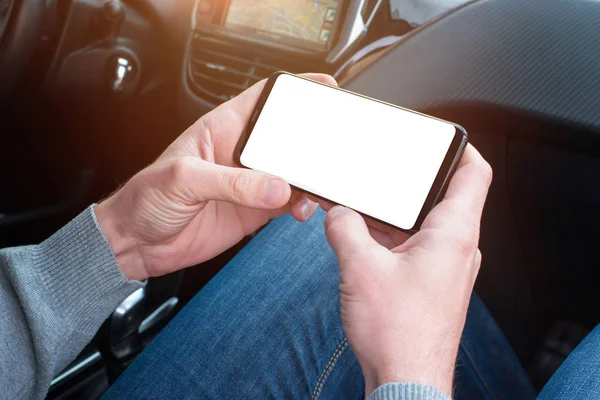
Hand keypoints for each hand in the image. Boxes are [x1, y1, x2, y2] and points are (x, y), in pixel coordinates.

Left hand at [95, 73, 337, 280]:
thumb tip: (275, 186)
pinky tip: (305, 208)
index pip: (264, 99)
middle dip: (314, 140)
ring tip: (321, 187)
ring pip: (294, 173)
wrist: (137, 244)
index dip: (294, 89)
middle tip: (333, 148)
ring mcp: (251, 182)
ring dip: (312, 179)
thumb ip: (231, 182)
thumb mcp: (183, 179)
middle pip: (288, 137)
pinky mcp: (256, 210)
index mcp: (222, 129)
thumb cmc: (145, 200)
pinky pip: (289, 203)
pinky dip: (304, 205)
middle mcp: (241, 153)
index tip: (323, 87)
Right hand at [323, 145, 491, 395]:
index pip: (474, 174)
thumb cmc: (397, 332)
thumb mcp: (360, 267)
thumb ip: (345, 228)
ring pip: (426, 223)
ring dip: (397, 213)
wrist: (405, 379)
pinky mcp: (432, 284)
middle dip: (412, 181)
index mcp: (453, 235)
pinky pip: (416, 246)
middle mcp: (458, 249)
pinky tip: (364, 239)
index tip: (438, 136)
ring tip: (365, 205)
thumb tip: (337, 211)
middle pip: (445, 196)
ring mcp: (446, 268)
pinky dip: (394, 236)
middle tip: (388, 169)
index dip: (459, 148)